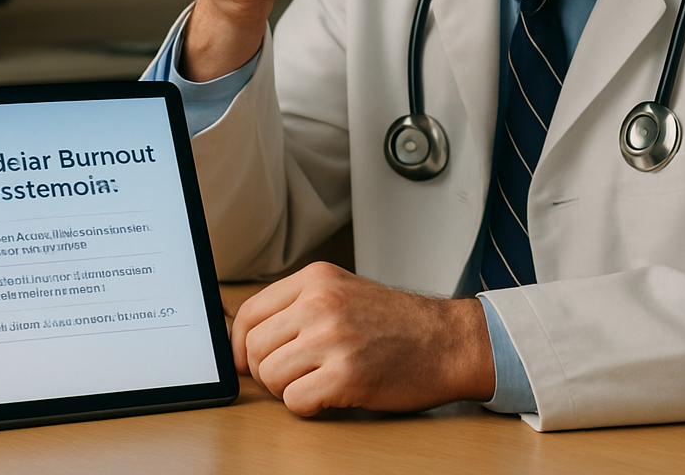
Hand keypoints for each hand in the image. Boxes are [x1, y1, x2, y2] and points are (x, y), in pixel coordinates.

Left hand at [231, 261, 494, 415]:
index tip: (245, 360)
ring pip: (270, 376)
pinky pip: (295, 401)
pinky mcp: (346, 375)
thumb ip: (297, 305)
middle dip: (266, 369)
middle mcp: (320, 302)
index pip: (249, 312)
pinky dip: (306, 406)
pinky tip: (328, 395)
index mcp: (315, 278)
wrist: (445, 341)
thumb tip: (245, 338)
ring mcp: (332, 338)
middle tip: (292, 374)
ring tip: (315, 381)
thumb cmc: (395, 321)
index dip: (240, 344)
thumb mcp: (342, 291)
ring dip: (287, 389)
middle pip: (254, 347)